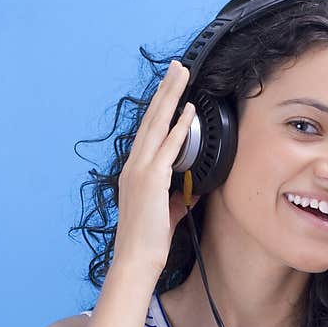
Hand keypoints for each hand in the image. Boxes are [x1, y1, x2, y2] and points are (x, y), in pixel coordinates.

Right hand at [112, 60, 200, 274]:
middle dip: (165, 91)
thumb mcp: (166, 213)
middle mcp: (134, 166)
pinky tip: (188, 112)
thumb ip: (178, 196)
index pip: (148, 132)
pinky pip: (167, 148)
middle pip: (151, 119)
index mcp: (135, 172)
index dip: (160, 108)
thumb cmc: (149, 240)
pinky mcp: (151, 180)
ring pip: (157, 125)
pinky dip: (178, 128)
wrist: (136, 259)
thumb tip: (193, 189)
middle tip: (176, 67)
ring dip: (171, 98)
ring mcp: (140, 171)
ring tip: (182, 75)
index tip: (170, 89)